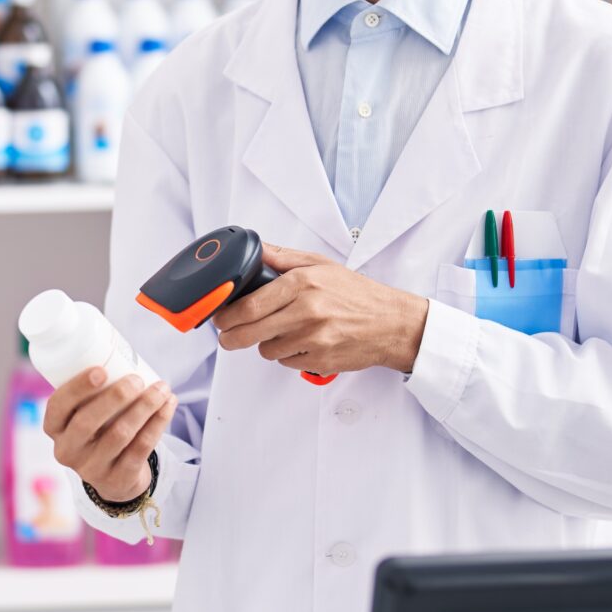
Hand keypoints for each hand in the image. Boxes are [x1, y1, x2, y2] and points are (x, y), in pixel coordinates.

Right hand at [42, 370, 175, 503]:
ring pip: (120, 434)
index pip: (58, 407)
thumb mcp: (85, 414)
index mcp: (54, 428)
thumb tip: (119, 348)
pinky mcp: (118, 478)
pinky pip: (141, 448)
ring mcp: (92, 468)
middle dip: (115, 396)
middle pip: (88, 422)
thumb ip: (91, 391)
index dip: (77, 388)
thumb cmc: (101, 430)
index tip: (101, 369)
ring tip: (162, 389)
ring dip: (145, 407)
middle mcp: (67, 450)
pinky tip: (168, 406)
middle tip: (137, 379)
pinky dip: (158, 423)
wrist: (115, 476)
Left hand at [211, 244, 429, 377]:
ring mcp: (314, 339)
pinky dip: (289, 355)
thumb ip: (282, 258)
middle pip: (249, 332)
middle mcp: (307, 311)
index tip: (219, 318)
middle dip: (231, 337)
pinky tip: (304, 342)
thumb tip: (253, 248)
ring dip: (268, 343)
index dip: (226, 316)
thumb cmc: (357, 293)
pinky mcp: (321, 360)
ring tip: (285, 331)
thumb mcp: (320, 265)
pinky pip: (287, 362)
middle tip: (228, 336)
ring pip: (266, 350)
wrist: (392, 323)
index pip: (249, 306)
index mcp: (303, 284)